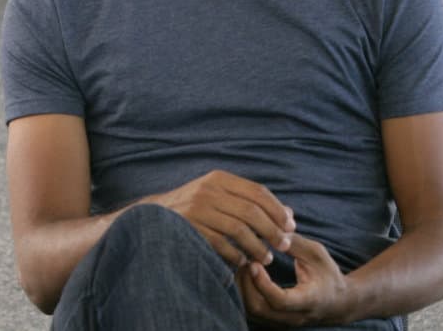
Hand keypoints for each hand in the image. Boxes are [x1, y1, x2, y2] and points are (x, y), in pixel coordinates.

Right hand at [146, 169, 295, 266]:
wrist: (151, 218)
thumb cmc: (195, 209)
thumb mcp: (219, 196)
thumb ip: (250, 202)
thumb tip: (290, 214)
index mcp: (219, 179)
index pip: (257, 192)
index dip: (277, 210)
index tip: (291, 226)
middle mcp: (208, 190)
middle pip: (251, 212)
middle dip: (272, 231)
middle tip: (283, 245)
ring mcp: (197, 209)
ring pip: (238, 230)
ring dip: (257, 247)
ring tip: (266, 258)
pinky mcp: (189, 229)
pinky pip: (221, 245)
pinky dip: (236, 255)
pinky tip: (243, 261)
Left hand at [237, 234, 350, 326]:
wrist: (337, 303)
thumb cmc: (327, 275)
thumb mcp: (317, 254)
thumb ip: (294, 243)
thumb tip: (270, 229)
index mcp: (309, 300)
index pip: (280, 300)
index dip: (263, 283)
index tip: (255, 262)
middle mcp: (293, 316)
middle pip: (260, 309)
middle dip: (247, 284)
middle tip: (246, 260)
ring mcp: (281, 321)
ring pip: (252, 312)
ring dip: (242, 288)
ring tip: (244, 264)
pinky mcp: (272, 320)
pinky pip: (251, 311)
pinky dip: (244, 293)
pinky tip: (246, 274)